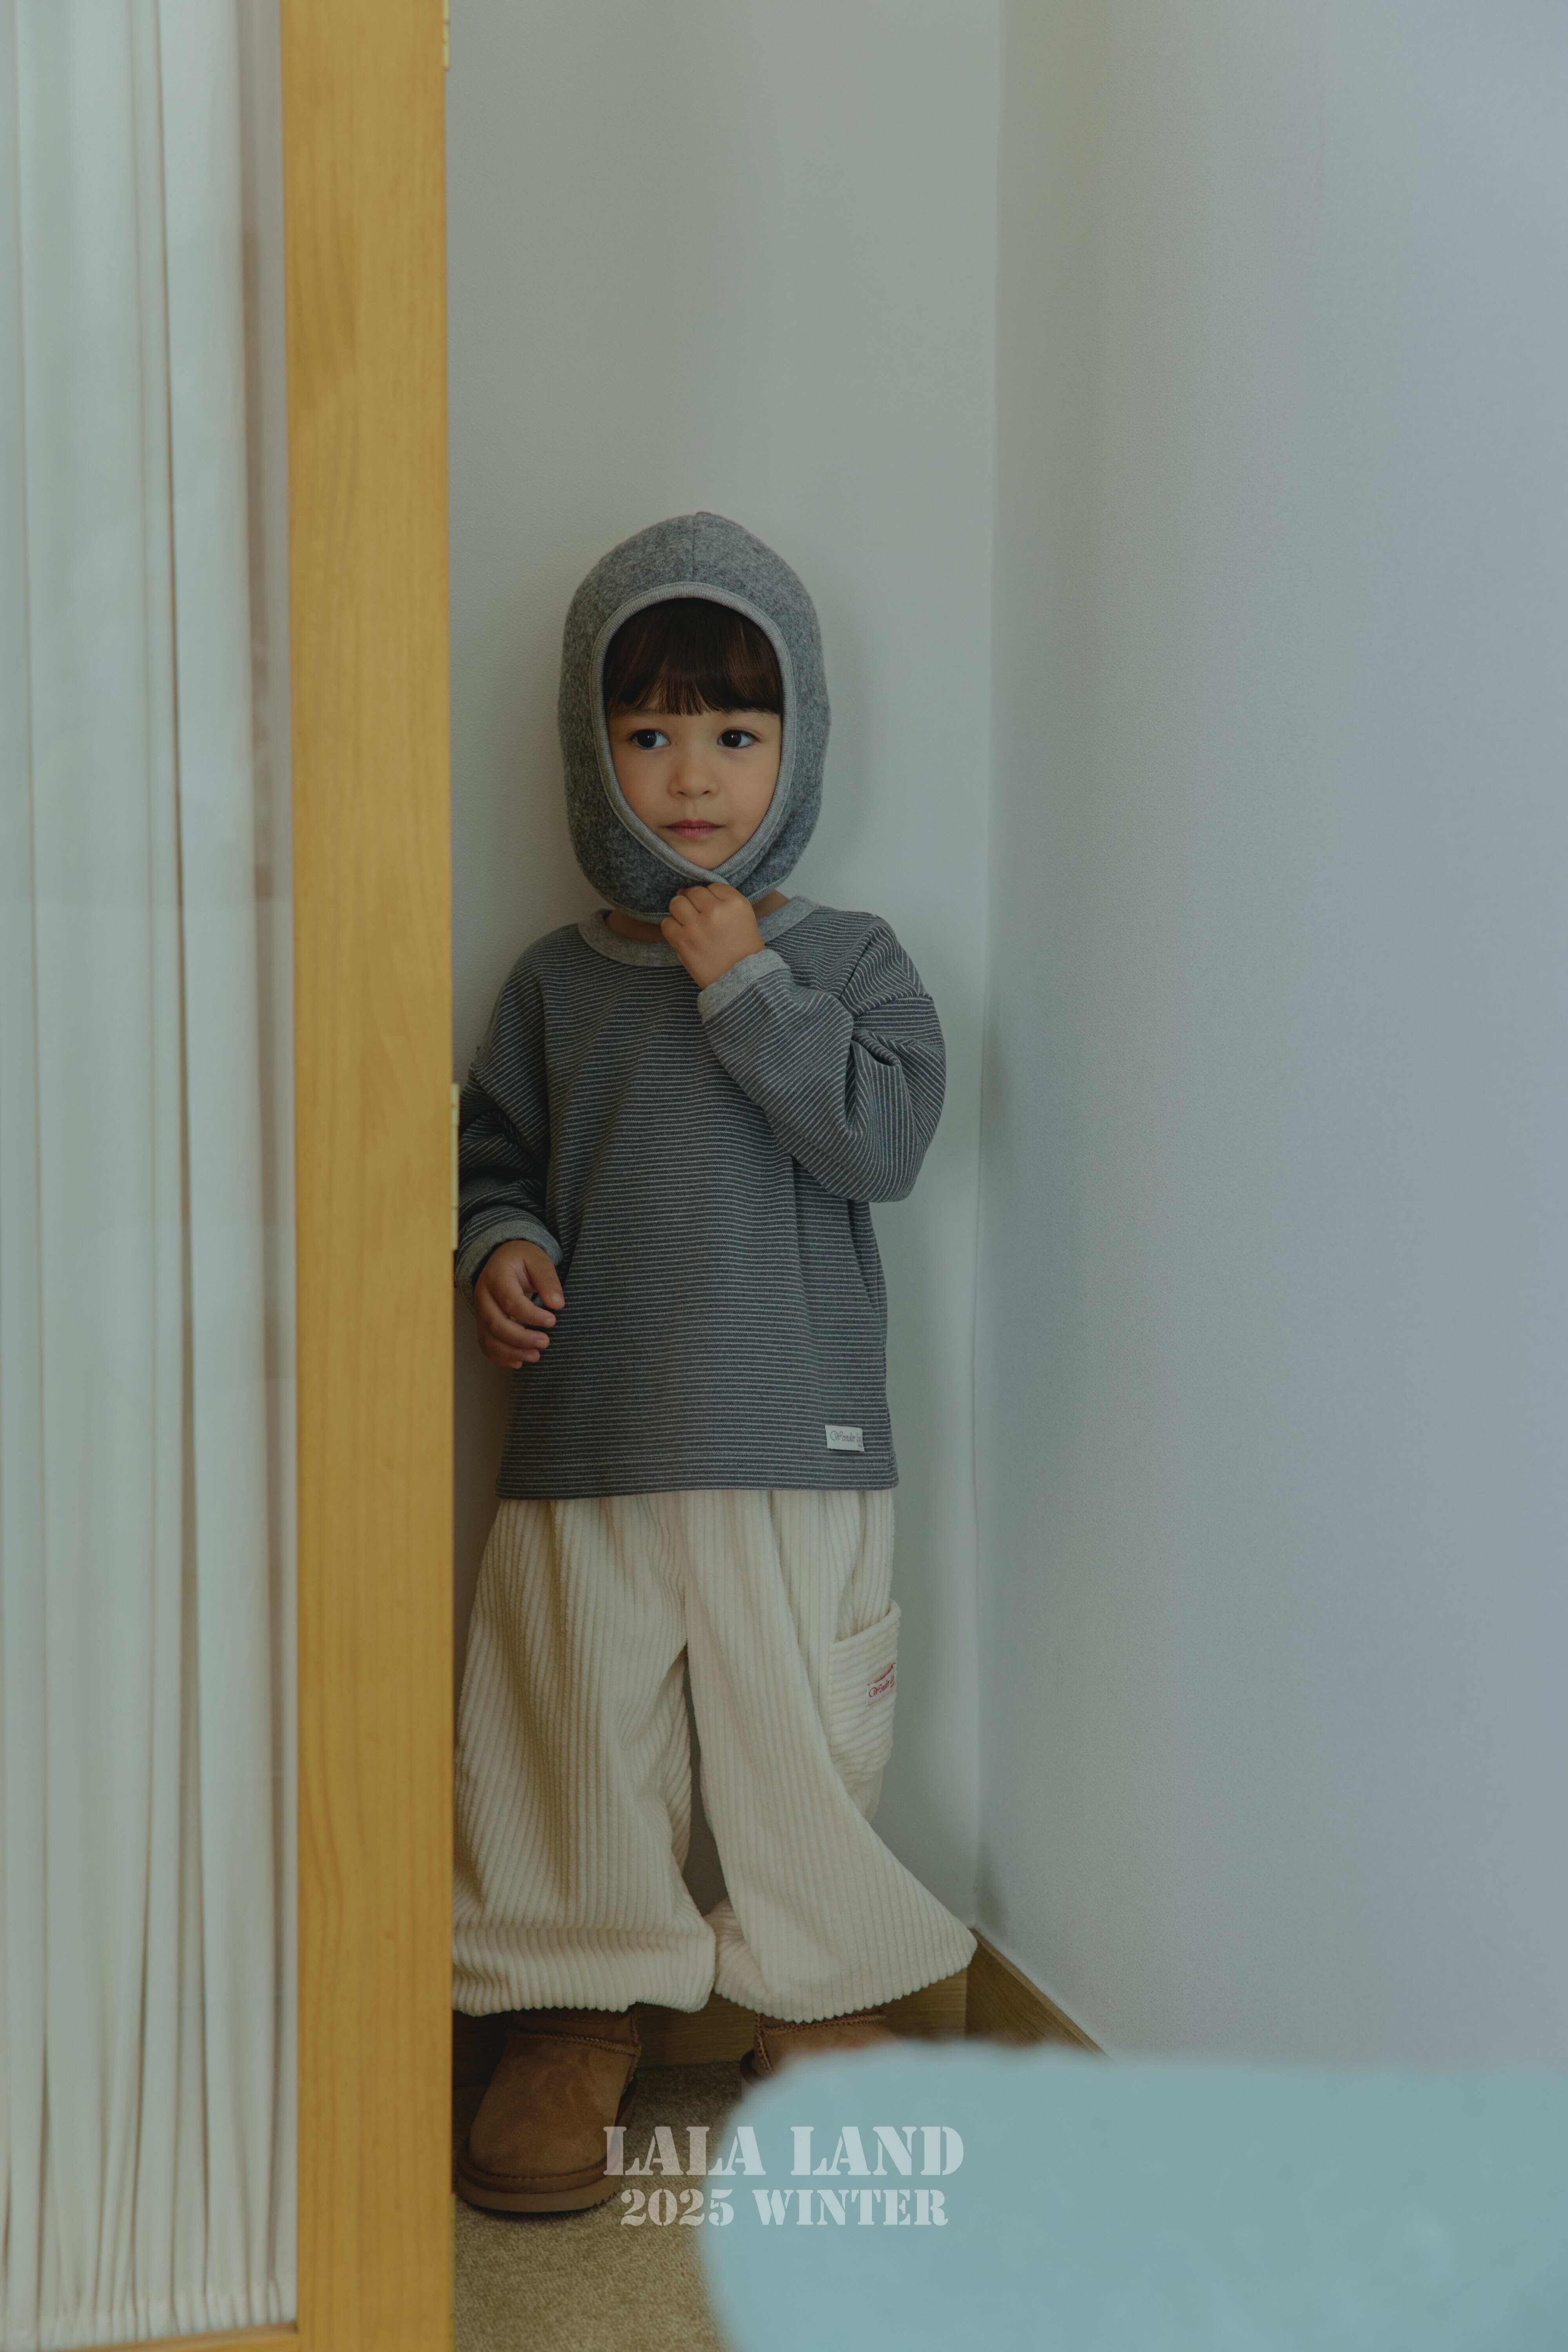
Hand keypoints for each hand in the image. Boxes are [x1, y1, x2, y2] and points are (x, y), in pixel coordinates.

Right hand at [474, 1239, 562, 1368]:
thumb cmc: (522, 1259)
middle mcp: (483, 1295)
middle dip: (521, 1338)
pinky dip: (500, 1357)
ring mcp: (480, 1311)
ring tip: (535, 1356)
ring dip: (512, 1352)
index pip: (510, 1302)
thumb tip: (557, 1304)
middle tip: (545, 1342)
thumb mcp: (538, 1260)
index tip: (552, 1320)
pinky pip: (485, 1344)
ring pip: (489, 1338)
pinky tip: (518, 1362)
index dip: (531, 1315)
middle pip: (496, 1324)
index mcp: (496, 1276)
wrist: (502, 1259)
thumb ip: (547, 1279)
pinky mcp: (482, 1323)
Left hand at [661, 883, 765, 989]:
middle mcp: (715, 911)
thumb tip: (687, 890)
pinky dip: (672, 928)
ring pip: (677, 903)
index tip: (712, 910)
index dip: (709, 898)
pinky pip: (667, 923)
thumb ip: (723, 899)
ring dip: (680, 912)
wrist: (740, 979)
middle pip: (693, 892)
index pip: (712, 885)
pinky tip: (682, 936)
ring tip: (688, 924)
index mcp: (735, 903)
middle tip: (699, 917)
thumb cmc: (743, 949)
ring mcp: (697, 925)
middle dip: (693, 903)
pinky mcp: (683, 940)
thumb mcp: (744, 916)